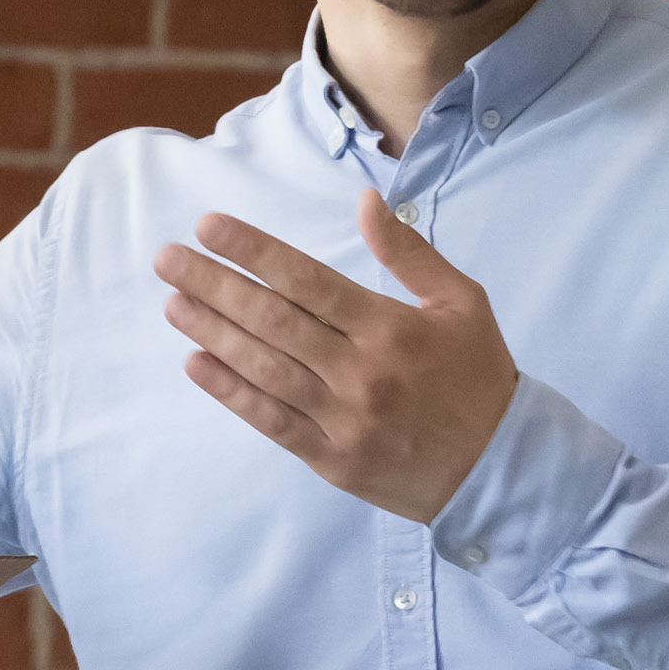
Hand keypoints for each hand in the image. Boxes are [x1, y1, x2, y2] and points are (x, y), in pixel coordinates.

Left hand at [154, 190, 519, 521]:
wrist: (500, 469)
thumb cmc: (479, 377)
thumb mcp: (461, 302)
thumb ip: (409, 252)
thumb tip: (367, 200)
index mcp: (390, 328)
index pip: (306, 280)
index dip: (253, 252)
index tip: (209, 227)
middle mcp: (360, 372)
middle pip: (272, 320)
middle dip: (214, 285)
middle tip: (167, 259)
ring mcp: (342, 419)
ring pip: (264, 368)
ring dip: (211, 332)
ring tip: (172, 302)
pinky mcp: (331, 458)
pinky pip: (271, 420)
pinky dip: (230, 391)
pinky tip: (196, 363)